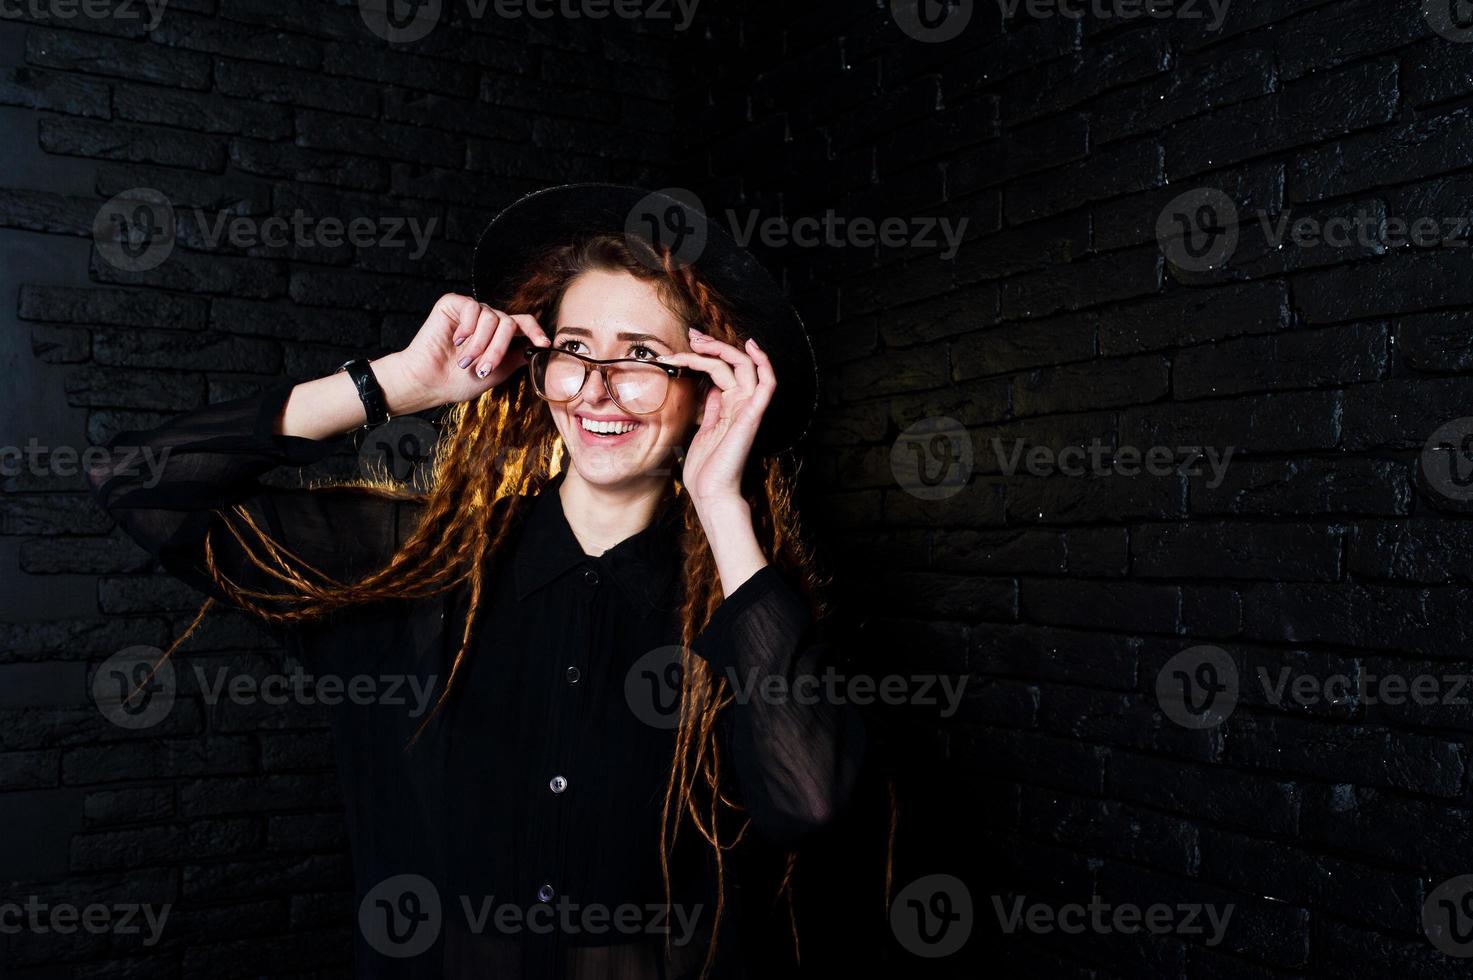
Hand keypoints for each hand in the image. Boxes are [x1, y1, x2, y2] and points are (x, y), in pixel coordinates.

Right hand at [397, 293, 550, 406]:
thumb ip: (516, 358)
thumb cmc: (458, 381)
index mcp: (500, 335)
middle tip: (484, 369)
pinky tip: (456, 340)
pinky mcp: (454, 304)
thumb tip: (537, 348)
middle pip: (510, 324)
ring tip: (465, 361)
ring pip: (493, 318)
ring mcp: (472, 312)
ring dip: (480, 344)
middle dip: (498, 349)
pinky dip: (467, 328)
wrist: (429, 382)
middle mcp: (488, 321)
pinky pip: (473, 308)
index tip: (544, 344)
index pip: (524, 324)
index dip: (536, 332)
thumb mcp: (496, 373)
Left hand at [659, 328, 774, 508]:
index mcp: (729, 408)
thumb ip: (711, 410)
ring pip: (744, 366)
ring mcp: (748, 409)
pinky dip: (764, 363)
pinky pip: (767, 385)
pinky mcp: (752, 416)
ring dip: (722, 348)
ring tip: (699, 340)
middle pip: (733, 363)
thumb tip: (711, 390)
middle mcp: (741, 405)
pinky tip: (752, 346)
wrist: (710, 494)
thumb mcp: (703, 431)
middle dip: (711, 345)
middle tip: (691, 336)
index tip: (685, 346)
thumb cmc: (705, 470)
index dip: (705, 354)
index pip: (723, 370)